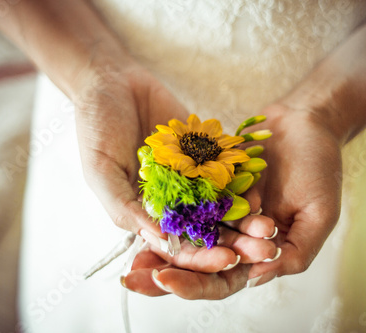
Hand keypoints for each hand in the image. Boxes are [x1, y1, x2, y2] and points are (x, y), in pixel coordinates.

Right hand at [74, 60, 278, 275]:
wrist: (114, 81)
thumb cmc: (97, 127)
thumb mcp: (101, 171)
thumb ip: (125, 207)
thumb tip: (159, 239)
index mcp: (144, 214)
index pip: (175, 245)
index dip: (200, 257)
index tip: (226, 262)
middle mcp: (171, 201)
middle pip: (206, 230)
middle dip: (233, 243)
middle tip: (262, 252)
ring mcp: (190, 177)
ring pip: (222, 205)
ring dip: (246, 219)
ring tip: (268, 229)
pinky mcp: (205, 153)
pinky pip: (227, 170)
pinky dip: (244, 183)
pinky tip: (261, 193)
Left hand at [121, 104, 339, 298]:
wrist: (306, 122)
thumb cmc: (320, 167)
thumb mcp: (319, 214)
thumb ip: (295, 252)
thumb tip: (254, 279)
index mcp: (261, 252)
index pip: (223, 279)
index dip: (195, 285)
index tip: (166, 280)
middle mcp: (235, 237)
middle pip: (195, 265)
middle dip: (163, 273)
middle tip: (131, 278)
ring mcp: (219, 212)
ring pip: (183, 237)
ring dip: (154, 247)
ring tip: (126, 257)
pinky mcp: (209, 187)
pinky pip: (181, 202)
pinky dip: (161, 211)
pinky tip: (137, 214)